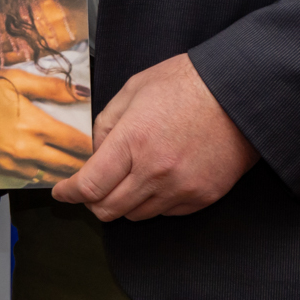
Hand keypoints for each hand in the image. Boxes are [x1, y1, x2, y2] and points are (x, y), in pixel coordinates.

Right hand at [0, 68, 93, 182]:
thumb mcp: (17, 79)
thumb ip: (53, 88)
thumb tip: (83, 92)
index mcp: (33, 125)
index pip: (76, 143)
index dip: (93, 146)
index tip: (102, 145)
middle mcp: (25, 150)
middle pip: (68, 166)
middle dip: (85, 165)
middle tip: (97, 162)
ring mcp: (11, 164)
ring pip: (51, 177)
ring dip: (65, 173)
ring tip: (77, 167)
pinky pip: (29, 178)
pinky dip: (42, 174)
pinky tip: (48, 166)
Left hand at [52, 53, 257, 221]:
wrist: (238, 92)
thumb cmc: (185, 84)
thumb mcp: (132, 90)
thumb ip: (106, 124)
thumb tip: (94, 154)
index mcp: (132, 141)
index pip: (89, 185)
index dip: (68, 193)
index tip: (61, 193)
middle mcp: (154, 171)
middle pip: (108, 210)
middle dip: (91, 202)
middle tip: (90, 189)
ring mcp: (181, 188)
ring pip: (136, 215)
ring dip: (123, 203)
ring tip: (127, 180)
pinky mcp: (203, 197)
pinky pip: (166, 213)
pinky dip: (154, 203)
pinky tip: (156, 181)